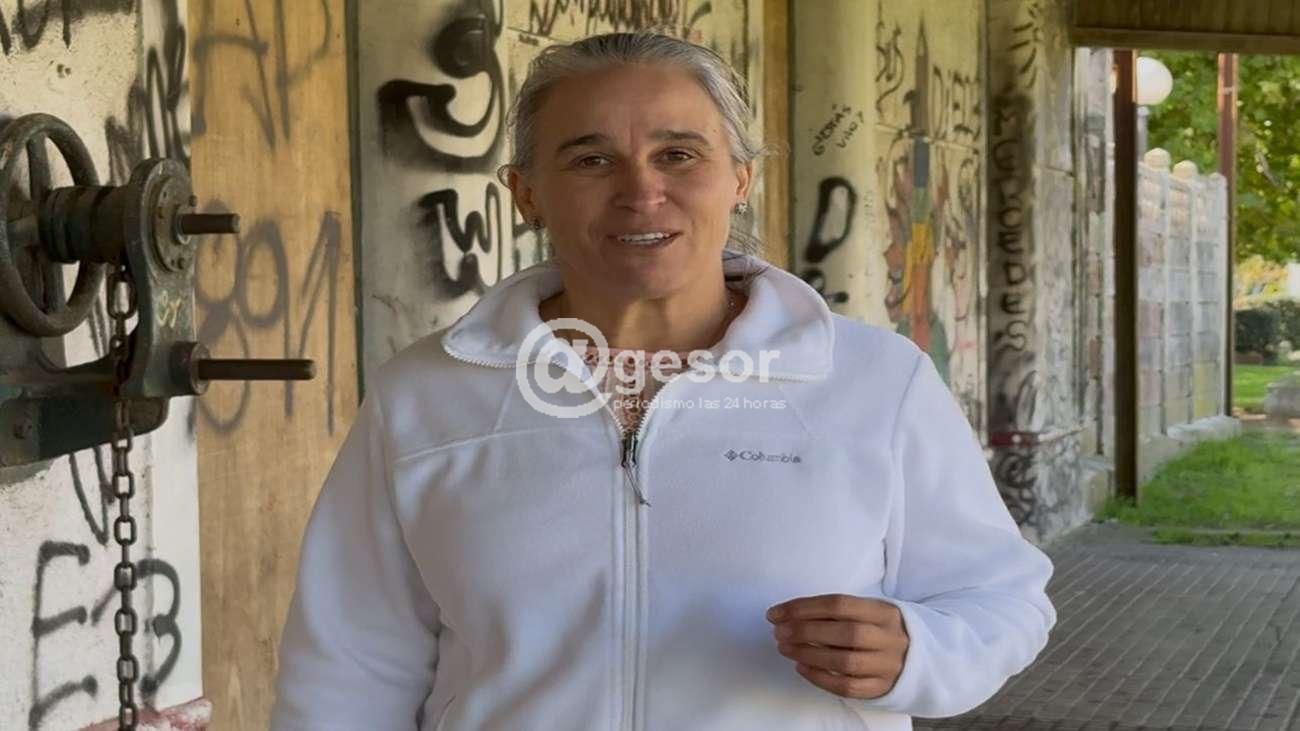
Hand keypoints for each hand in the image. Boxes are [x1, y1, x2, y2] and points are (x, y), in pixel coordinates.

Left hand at [766, 593, 908, 699]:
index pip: (840, 604)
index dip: (804, 607)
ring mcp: (888, 666)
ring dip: (809, 654)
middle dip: (805, 631)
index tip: (776, 613)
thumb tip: (789, 615)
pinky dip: (821, 678)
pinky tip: (801, 667)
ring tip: (785, 648)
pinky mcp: (882, 688)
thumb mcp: (868, 611)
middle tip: (779, 632)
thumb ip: (837, 611)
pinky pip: (848, 688)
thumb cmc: (879, 628)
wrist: (919, 656)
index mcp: (884, 612)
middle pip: (845, 633)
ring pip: (846, 662)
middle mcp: (889, 638)